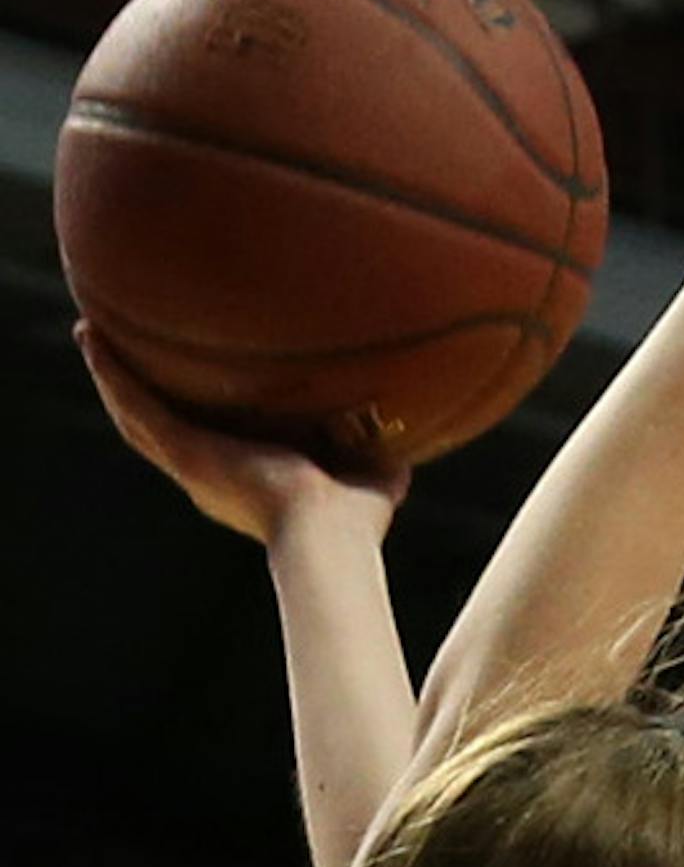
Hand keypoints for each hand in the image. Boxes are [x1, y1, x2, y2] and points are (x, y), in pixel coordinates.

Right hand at [75, 324, 408, 546]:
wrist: (332, 532)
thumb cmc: (358, 517)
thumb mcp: (371, 470)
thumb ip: (378, 449)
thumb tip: (409, 425)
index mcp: (245, 482)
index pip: (208, 443)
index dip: (192, 418)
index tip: (187, 391)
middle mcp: (209, 476)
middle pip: (158, 426)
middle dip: (137, 391)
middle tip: (115, 353)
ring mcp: (192, 464)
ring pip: (136, 414)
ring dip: (112, 375)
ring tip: (91, 334)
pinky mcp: (186, 451)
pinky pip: (137, 405)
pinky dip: (113, 374)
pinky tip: (95, 339)